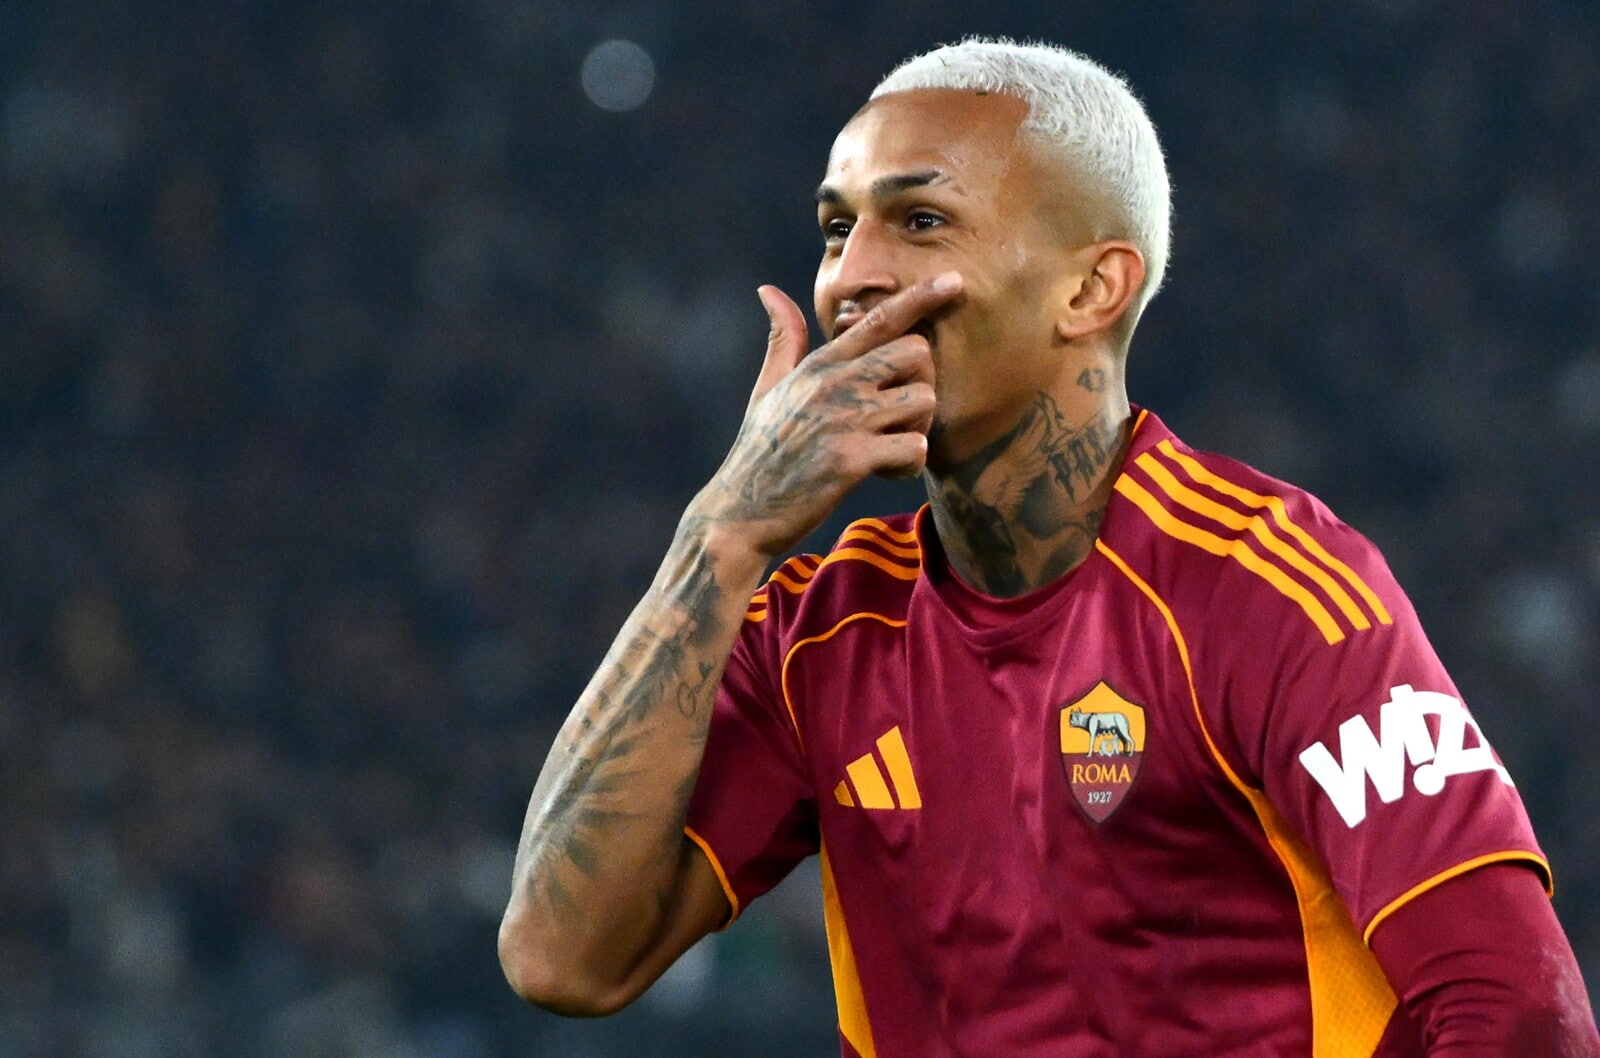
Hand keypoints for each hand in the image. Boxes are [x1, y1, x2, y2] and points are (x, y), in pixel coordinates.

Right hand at [692, 271, 963, 558]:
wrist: (740, 513)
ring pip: (923, 401)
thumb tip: (768, 290)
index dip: (921, 297)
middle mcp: (834, 383)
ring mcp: (843, 419)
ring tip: (888, 446)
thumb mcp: (768, 388)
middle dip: (920, 383)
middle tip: (898, 417)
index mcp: (820, 364)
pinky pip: (915, 448)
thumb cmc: (761, 450)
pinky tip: (884, 471)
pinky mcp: (850, 459)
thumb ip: (783, 339)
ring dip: (917, 428)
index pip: (879, 318)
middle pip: (917, 353)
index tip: (955, 280)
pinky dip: (910, 464)